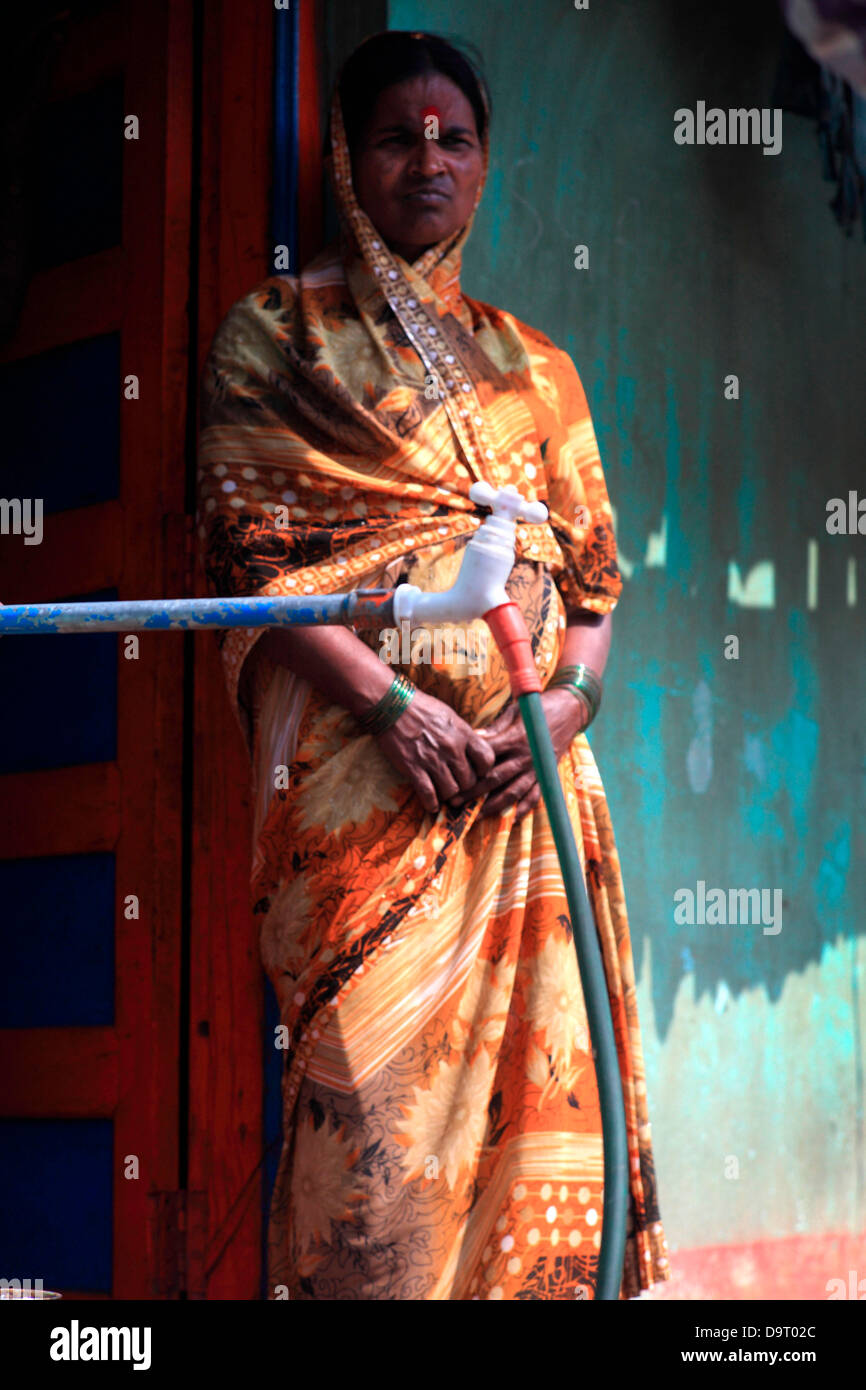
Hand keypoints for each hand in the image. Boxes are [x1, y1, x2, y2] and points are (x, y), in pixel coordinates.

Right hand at [375, 686, 496, 815]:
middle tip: (457, 784)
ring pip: (451, 791)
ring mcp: (433, 760)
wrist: (392, 705)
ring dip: (448, 795)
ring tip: (444, 792)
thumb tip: (474, 751)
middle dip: (464, 785)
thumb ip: (463, 734)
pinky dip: (431, 804)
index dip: (483, 770)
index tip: (476, 771)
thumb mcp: (450, 716)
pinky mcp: (414, 768)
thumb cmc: (422, 708)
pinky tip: (432, 805)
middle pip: (469, 781)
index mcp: (463, 733)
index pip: (487, 760)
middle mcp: (451, 748)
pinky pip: (428, 794)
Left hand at [447, 687, 587, 820]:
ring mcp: (536, 767)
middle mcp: (525, 756)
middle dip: (473, 792)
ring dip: (494, 806)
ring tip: (477, 816)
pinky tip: (513, 819)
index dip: (467, 766)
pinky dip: (525, 808)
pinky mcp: (546, 773)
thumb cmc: (537, 707)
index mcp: (514, 738)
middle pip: (495, 778)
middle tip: (454, 802)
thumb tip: (472, 737)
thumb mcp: (513, 711)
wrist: (570, 709)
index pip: (486, 756)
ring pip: (513, 791)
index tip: (451, 775)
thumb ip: (494, 728)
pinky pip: (536, 794)